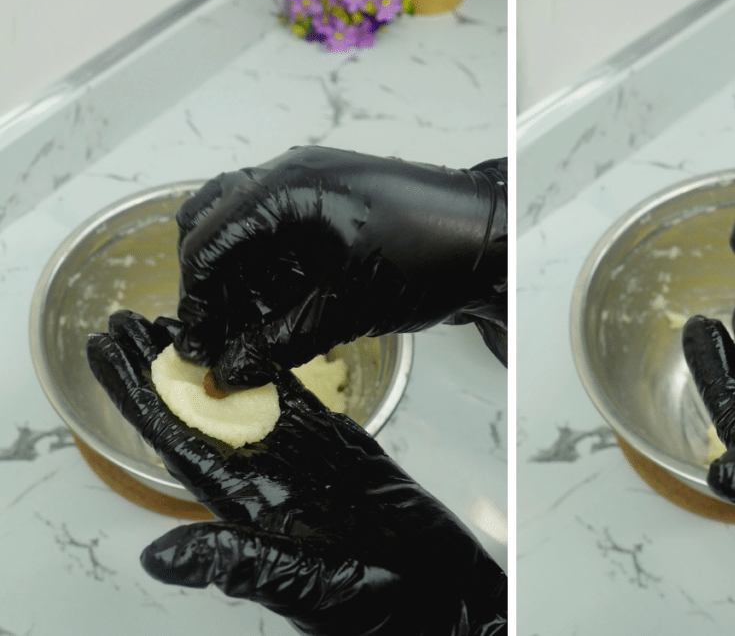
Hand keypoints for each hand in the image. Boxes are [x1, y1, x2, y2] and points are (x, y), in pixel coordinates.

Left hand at [87, 311, 506, 635]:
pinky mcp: (346, 449)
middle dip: (164, 367)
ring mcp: (306, 461)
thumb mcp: (300, 587)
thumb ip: (237, 564)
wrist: (436, 598)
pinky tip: (260, 343)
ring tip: (186, 319)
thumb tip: (158, 556)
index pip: (177, 442)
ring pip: (248, 398)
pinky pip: (306, 403)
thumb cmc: (372, 608)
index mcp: (245, 508)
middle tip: (130, 319)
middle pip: (201, 411)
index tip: (107, 354)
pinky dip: (281, 371)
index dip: (139, 397)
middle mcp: (267, 478)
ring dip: (215, 359)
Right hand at [175, 147, 507, 385]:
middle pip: (216, 224)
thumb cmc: (424, 260)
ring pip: (246, 227)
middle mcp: (291, 176)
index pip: (210, 242)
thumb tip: (228, 371)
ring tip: (248, 332)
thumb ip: (277, 342)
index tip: (196, 347)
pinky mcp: (333, 201)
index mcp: (285, 191)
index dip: (197, 300)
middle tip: (217, 337)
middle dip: (211, 283)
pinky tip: (277, 309)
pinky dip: (270, 267)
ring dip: (239, 276)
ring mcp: (313, 184)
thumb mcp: (342, 310)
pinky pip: (280, 229)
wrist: (489, 240)